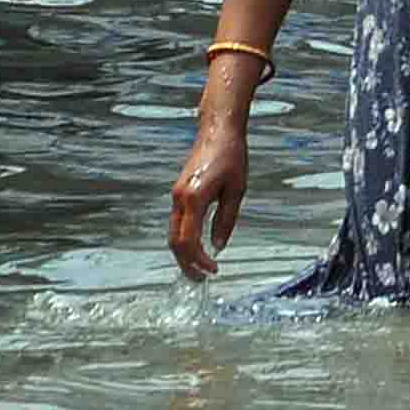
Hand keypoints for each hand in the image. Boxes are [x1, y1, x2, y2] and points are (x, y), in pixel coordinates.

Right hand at [167, 117, 247, 278]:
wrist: (218, 131)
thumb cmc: (231, 156)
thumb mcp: (236, 190)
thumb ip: (226, 220)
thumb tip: (218, 246)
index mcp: (193, 199)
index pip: (188, 241)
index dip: (198, 260)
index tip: (213, 270)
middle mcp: (179, 199)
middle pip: (174, 242)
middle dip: (186, 264)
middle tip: (201, 279)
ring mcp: (176, 196)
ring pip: (173, 233)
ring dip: (184, 253)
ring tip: (199, 267)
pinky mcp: (179, 193)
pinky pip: (177, 223)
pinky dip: (184, 238)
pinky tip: (197, 246)